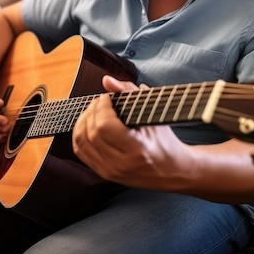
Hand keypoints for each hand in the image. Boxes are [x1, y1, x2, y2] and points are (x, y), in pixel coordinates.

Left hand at [72, 75, 191, 188]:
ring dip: (83, 121)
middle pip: (91, 133)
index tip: (108, 98)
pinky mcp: (103, 174)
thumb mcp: (154, 113)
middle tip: (101, 102)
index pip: (105, 127)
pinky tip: (89, 124)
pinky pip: (80, 151)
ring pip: (81, 142)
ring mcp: (110, 171)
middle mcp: (121, 164)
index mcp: (137, 150)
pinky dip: (81, 134)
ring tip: (94, 111)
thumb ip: (130, 92)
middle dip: (92, 110)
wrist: (173, 171)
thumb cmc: (165, 141)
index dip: (102, 107)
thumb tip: (107, 80)